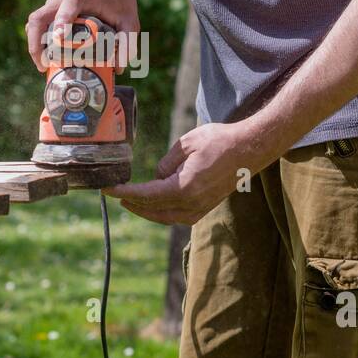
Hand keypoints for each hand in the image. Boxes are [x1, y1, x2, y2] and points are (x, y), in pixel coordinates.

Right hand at [25, 0, 137, 71]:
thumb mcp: (129, 17)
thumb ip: (127, 40)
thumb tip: (118, 67)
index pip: (68, 5)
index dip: (62, 21)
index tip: (59, 39)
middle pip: (39, 18)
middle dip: (36, 42)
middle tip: (44, 65)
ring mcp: (53, 5)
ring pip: (34, 23)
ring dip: (34, 45)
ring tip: (43, 66)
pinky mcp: (50, 12)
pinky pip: (37, 27)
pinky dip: (37, 42)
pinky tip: (46, 59)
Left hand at [104, 122, 259, 225]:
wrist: (249, 149)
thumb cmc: (219, 141)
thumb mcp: (186, 144)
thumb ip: (167, 163)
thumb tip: (157, 177)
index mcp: (184, 188)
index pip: (146, 194)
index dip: (124, 192)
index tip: (107, 189)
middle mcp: (191, 204)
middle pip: (152, 209)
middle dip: (132, 202)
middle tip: (115, 194)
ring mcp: (200, 209)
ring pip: (165, 216)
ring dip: (146, 209)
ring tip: (131, 200)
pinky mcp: (206, 208)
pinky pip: (177, 216)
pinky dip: (162, 212)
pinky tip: (154, 204)